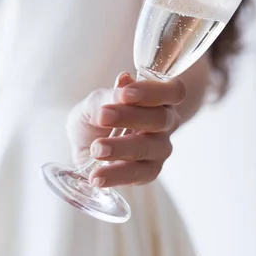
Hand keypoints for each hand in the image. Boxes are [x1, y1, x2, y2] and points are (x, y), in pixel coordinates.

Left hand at [66, 72, 184, 187]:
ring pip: (147, 148)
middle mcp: (166, 122)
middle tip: (102, 116)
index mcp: (160, 98)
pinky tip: (97, 175)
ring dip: (120, 148)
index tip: (124, 94)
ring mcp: (160, 149)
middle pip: (160, 118)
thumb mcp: (96, 102)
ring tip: (96, 149)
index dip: (152, 92)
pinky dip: (115, 175)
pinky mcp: (149, 172)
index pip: (173, 91)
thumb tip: (124, 80)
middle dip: (130, 116)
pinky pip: (137, 174)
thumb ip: (110, 95)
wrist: (82, 144)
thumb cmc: (97, 116)